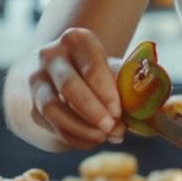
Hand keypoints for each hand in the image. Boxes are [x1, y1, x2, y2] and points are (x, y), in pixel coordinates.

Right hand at [26, 27, 125, 149]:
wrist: (65, 74)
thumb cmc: (99, 72)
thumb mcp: (115, 70)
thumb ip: (131, 86)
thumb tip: (148, 110)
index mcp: (76, 40)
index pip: (91, 67)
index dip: (107, 93)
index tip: (119, 112)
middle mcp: (51, 56)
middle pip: (69, 86)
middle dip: (92, 111)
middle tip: (112, 128)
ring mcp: (38, 81)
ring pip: (52, 108)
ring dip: (80, 128)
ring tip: (102, 137)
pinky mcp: (33, 106)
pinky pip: (51, 126)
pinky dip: (73, 138)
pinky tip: (92, 140)